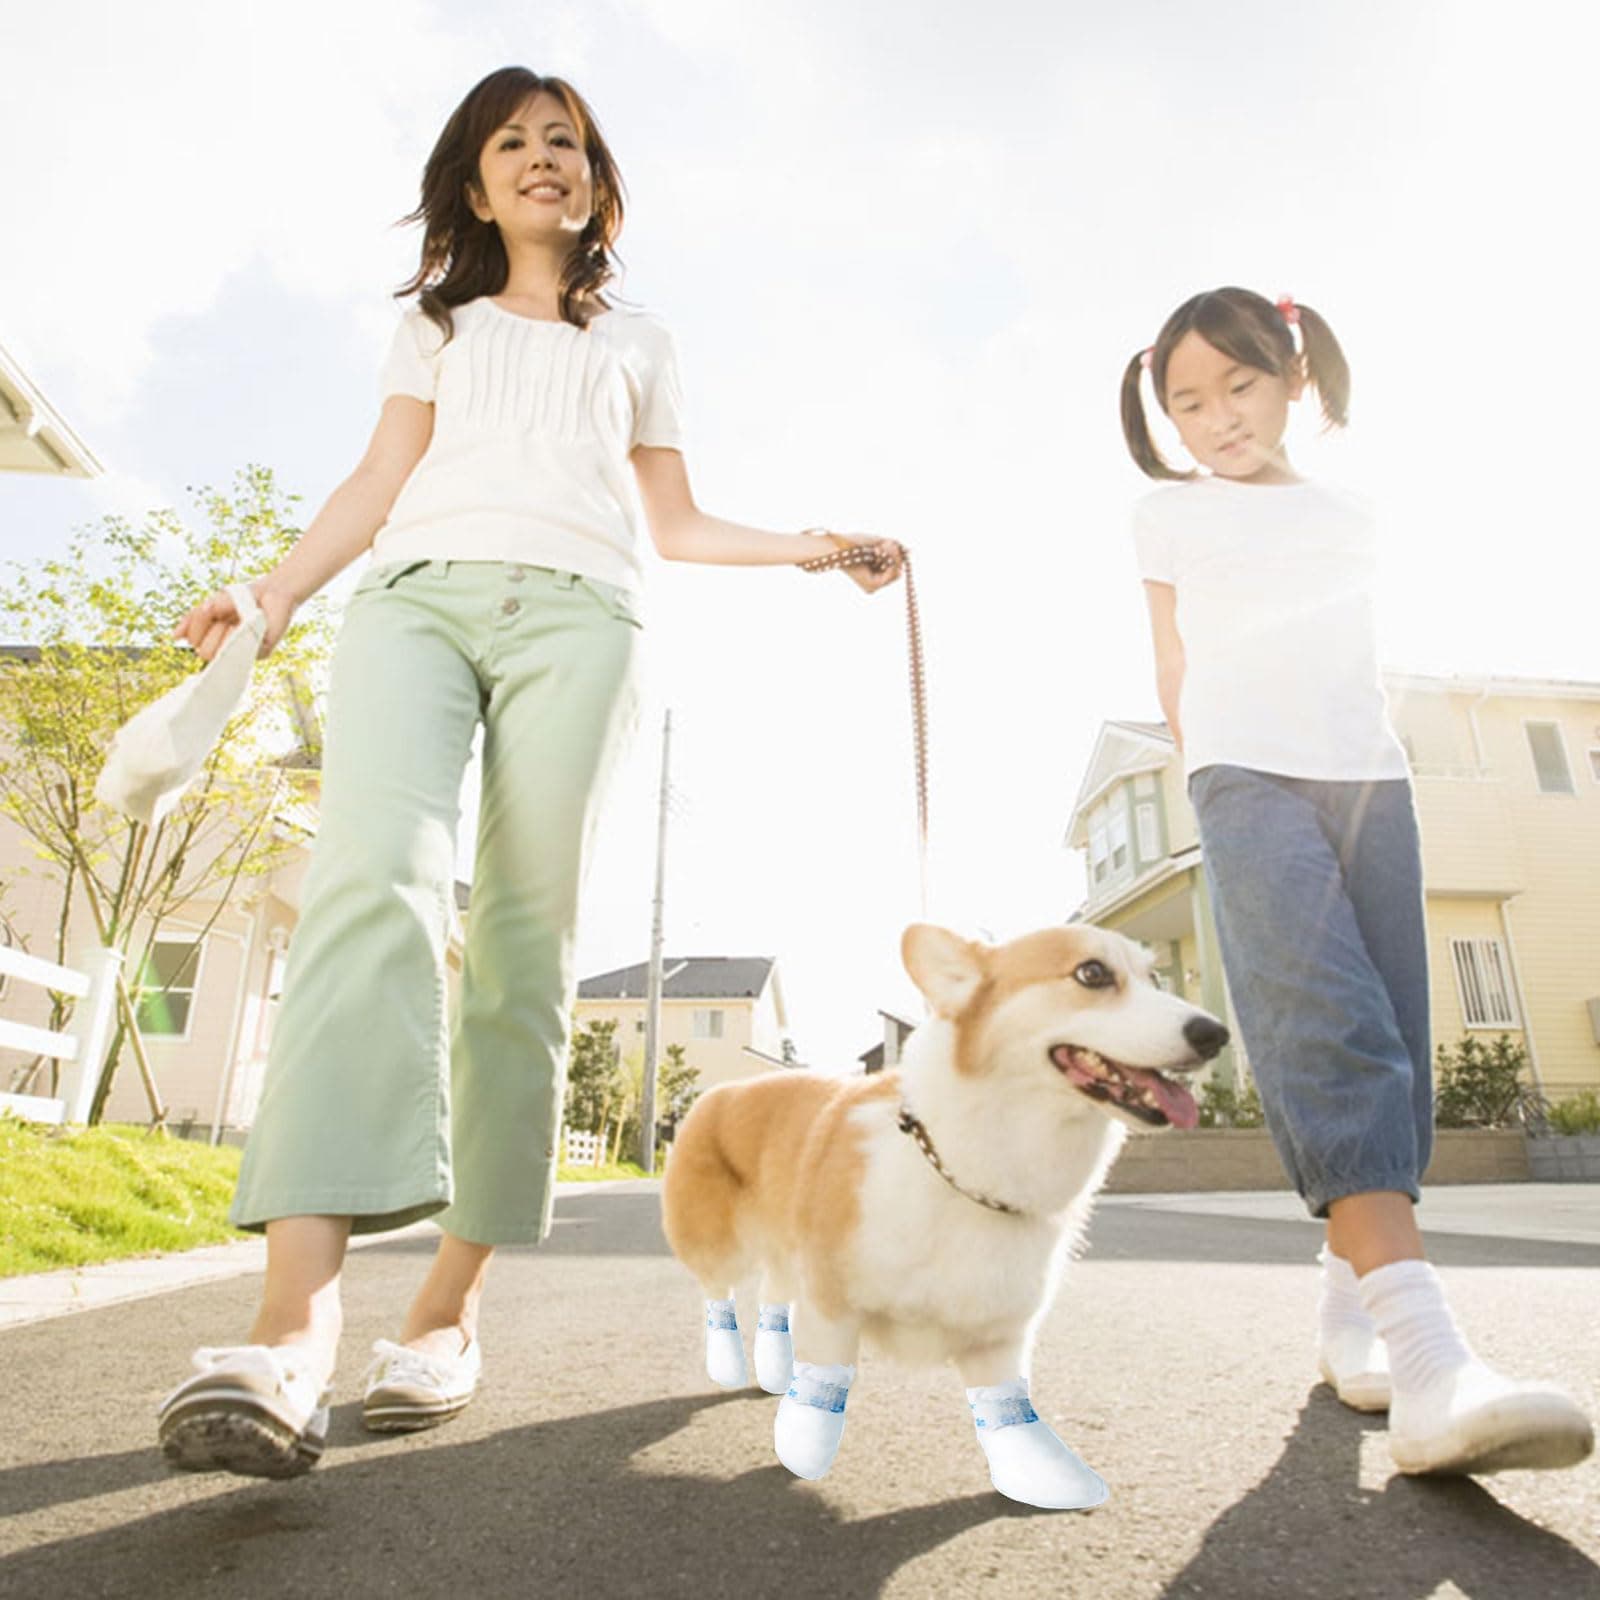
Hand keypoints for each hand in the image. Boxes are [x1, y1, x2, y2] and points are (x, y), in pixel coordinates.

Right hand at [173, 582, 296, 662]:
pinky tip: (242, 625)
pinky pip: (241, 653)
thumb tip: (176, 637)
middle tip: (222, 617)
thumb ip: (194, 619)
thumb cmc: (242, 596)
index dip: (195, 627)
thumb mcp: (213, 603)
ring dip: (221, 634)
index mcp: (215, 636)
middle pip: (204, 653)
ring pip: (219, 656)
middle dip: (208, 631)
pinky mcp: (261, 652)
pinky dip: (237, 636)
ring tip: (233, 620)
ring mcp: (244, 651)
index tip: (208, 610)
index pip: (195, 643)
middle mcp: (229, 647)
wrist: (272, 590)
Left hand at [829, 534, 905, 594]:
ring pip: (898, 572)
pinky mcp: (872, 587)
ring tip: (875, 550)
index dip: (896, 554)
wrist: (840, 545)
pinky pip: (893, 573)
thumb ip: (896, 549)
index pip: (897, 568)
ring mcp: (874, 586)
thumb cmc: (855, 542)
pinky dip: (888, 559)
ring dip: (890, 556)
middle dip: (893, 555)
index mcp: (876, 574)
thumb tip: (911, 552)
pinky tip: (875, 554)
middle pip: (899, 571)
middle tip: (879, 546)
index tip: (886, 543)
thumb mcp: (881, 543)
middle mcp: (875, 583)